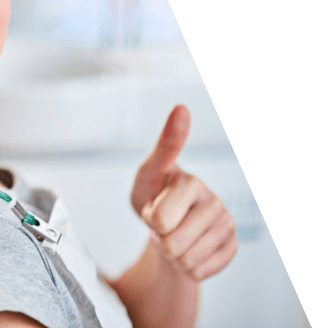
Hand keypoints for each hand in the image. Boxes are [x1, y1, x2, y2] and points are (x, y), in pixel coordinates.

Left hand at [130, 105, 237, 280]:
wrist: (165, 224)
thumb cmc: (154, 192)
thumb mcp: (148, 171)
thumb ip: (164, 147)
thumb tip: (181, 108)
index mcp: (191, 182)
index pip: (162, 215)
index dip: (150, 214)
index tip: (167, 160)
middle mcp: (214, 201)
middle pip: (171, 241)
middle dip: (158, 237)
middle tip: (161, 221)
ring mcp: (225, 225)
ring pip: (184, 259)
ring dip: (171, 252)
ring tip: (173, 232)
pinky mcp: (231, 247)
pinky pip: (198, 271)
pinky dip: (185, 266)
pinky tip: (188, 246)